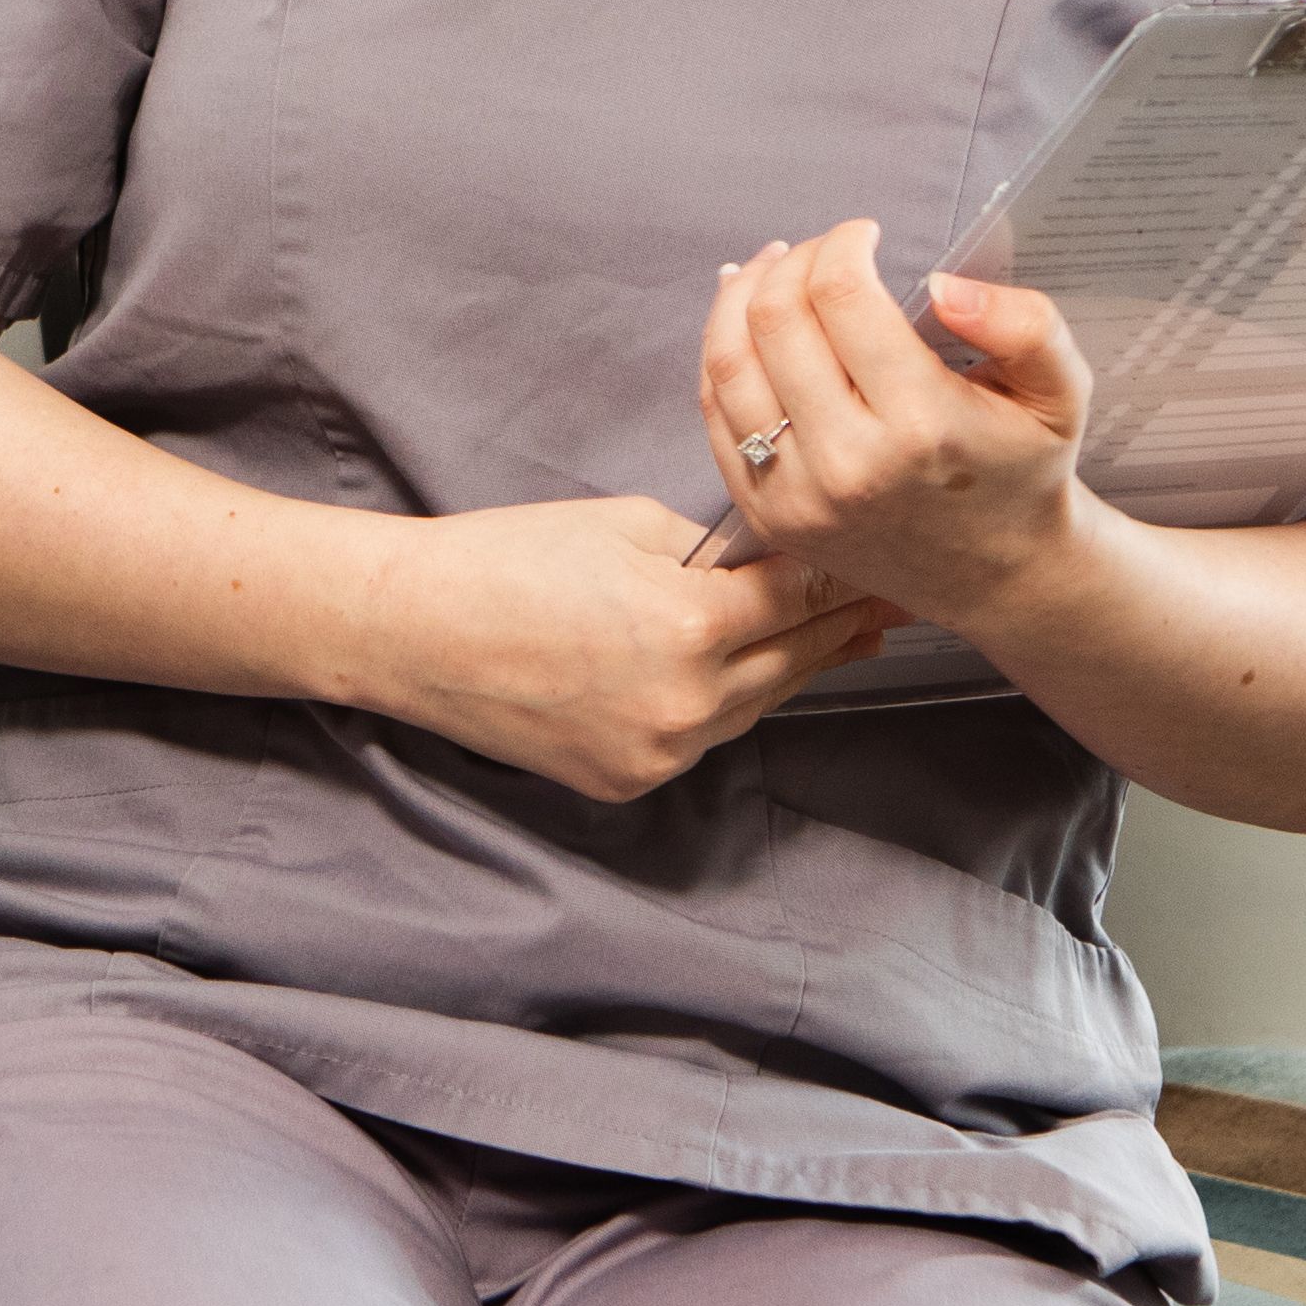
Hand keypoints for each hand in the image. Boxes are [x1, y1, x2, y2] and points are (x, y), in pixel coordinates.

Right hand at [338, 490, 894, 799]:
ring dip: (791, 668)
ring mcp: (656, 753)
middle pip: (796, 661)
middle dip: (842, 627)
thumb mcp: (626, 524)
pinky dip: (725, 704)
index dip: (848, 574)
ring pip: (756, 707)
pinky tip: (747, 674)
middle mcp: (686, 703)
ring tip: (839, 639)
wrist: (413, 629)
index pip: (802, 596)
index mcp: (691, 625)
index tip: (886, 560)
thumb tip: (771, 563)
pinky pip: (702, 738)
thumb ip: (712, 551)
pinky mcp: (625, 782)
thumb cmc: (509, 557)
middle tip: (892, 604)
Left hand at [702, 225, 1089, 635]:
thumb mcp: (1061, 392)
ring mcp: (798, 495)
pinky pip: (716, 414)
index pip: (842, 295)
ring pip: (729, 361)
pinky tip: (744, 322)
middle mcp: (849, 463)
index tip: (864, 234)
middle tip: (822, 252)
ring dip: (742, 297)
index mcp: (921, 423)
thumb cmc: (1024, 471)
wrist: (999, 576)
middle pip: (775, 318)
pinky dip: (722, 354)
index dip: (842, 243)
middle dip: (793, 261)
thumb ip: (1026, 325)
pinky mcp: (767, 514)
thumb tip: (942, 284)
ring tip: (773, 271)